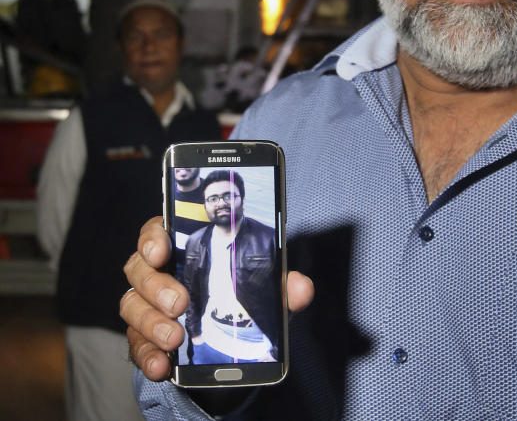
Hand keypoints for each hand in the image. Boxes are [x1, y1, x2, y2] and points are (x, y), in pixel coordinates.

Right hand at [121, 216, 315, 381]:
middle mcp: (158, 274)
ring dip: (150, 322)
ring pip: (132, 306)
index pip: (155, 232)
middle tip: (180, 302)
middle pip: (139, 270)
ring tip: (175, 338)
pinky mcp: (145, 338)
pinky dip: (147, 356)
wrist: (230, 340)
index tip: (161, 250)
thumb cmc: (241, 295)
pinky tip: (161, 366)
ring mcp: (147, 306)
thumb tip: (302, 288)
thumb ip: (282, 285)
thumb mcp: (264, 288)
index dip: (152, 238)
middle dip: (157, 286)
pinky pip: (136, 345)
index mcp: (183, 249)